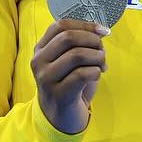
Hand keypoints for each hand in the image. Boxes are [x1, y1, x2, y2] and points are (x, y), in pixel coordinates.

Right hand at [32, 19, 107, 134]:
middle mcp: (39, 61)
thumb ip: (82, 44)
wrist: (61, 117)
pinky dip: (96, 71)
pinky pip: (83, 74)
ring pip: (77, 54)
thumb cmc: (70, 84)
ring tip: (102, 65)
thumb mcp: (72, 61)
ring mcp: (46, 78)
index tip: (103, 31)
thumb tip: (100, 31)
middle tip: (102, 51)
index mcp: (41, 49)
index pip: (60, 25)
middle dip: (93, 41)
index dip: (85, 25)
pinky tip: (97, 75)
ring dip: (98, 57)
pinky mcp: (58, 94)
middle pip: (69, 37)